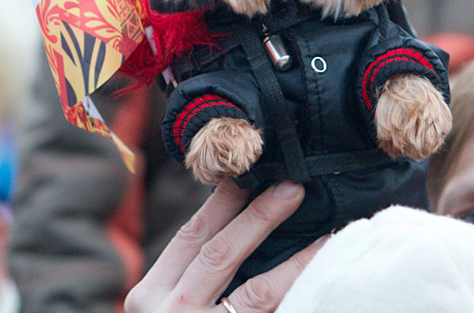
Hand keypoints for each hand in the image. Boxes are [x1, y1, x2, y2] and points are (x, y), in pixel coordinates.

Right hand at [125, 179, 325, 312]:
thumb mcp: (160, 312)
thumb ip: (186, 277)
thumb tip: (234, 222)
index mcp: (148, 298)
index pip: (189, 237)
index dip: (221, 202)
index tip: (249, 173)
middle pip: (221, 251)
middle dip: (260, 216)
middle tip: (293, 188)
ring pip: (257, 291)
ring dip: (295, 258)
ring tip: (325, 235)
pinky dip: (297, 295)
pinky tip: (322, 281)